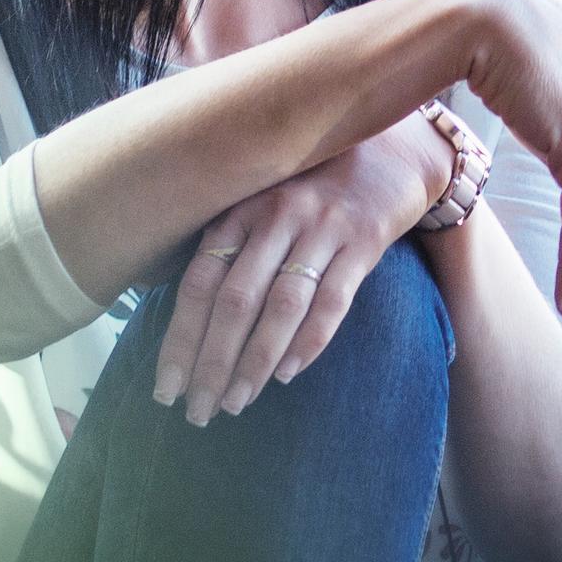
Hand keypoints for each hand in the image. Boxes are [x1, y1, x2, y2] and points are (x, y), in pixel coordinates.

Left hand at [151, 116, 451, 423]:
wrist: (396, 149)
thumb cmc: (317, 186)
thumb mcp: (264, 201)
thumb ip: (230, 245)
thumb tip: (188, 321)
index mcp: (241, 209)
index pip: (198, 284)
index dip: (179, 341)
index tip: (164, 390)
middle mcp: (276, 216)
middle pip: (234, 301)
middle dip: (211, 363)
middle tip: (197, 412)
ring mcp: (322, 227)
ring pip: (280, 306)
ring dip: (254, 362)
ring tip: (236, 403)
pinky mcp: (365, 240)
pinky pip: (333, 301)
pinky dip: (308, 342)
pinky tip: (287, 375)